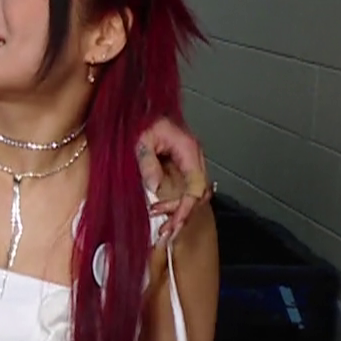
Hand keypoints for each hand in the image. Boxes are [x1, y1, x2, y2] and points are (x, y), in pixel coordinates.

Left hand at [137, 116, 210, 239]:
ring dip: (178, 211)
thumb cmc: (142, 120)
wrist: (140, 111)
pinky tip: (160, 211)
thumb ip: (148, 163)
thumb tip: (155, 187)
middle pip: (199, 193)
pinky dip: (175, 204)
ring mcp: (189, 163)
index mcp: (188, 149)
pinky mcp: (181, 168)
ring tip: (162, 226)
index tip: (174, 222)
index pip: (197, 185)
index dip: (187, 207)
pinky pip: (185, 190)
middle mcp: (193, 157)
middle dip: (183, 213)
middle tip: (165, 230)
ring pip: (194, 194)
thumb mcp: (140, 140)